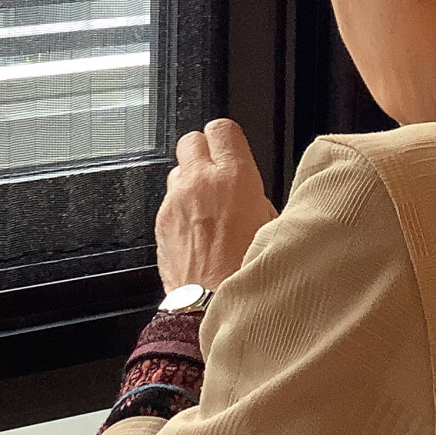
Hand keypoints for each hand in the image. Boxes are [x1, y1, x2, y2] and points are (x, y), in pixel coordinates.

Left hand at [155, 118, 278, 292]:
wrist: (212, 305)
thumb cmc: (246, 271)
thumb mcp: (274, 225)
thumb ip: (257, 196)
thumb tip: (251, 190)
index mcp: (234, 177)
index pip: (222, 129)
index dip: (228, 139)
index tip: (232, 149)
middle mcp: (200, 182)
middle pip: (192, 140)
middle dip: (204, 152)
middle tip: (217, 172)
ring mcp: (175, 202)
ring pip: (177, 171)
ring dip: (190, 181)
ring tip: (208, 206)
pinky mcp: (160, 223)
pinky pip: (169, 201)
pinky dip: (180, 208)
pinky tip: (197, 230)